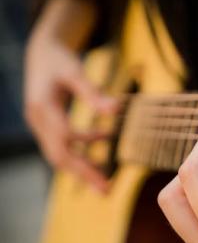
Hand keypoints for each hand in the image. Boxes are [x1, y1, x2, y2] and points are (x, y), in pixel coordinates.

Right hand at [24, 35, 117, 190]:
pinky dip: (81, 150)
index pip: (64, 138)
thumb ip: (92, 91)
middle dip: (83, 174)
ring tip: (106, 181)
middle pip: (59, 155)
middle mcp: (38, 120)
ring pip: (59, 155)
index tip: (106, 173)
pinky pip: (62, 145)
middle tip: (107, 190)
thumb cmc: (59, 58)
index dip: (86, 156)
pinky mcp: (46, 125)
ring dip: (82, 168)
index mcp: (43, 107)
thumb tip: (116, 109)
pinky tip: (103, 142)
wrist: (41, 51)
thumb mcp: (75, 71)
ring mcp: (40, 124)